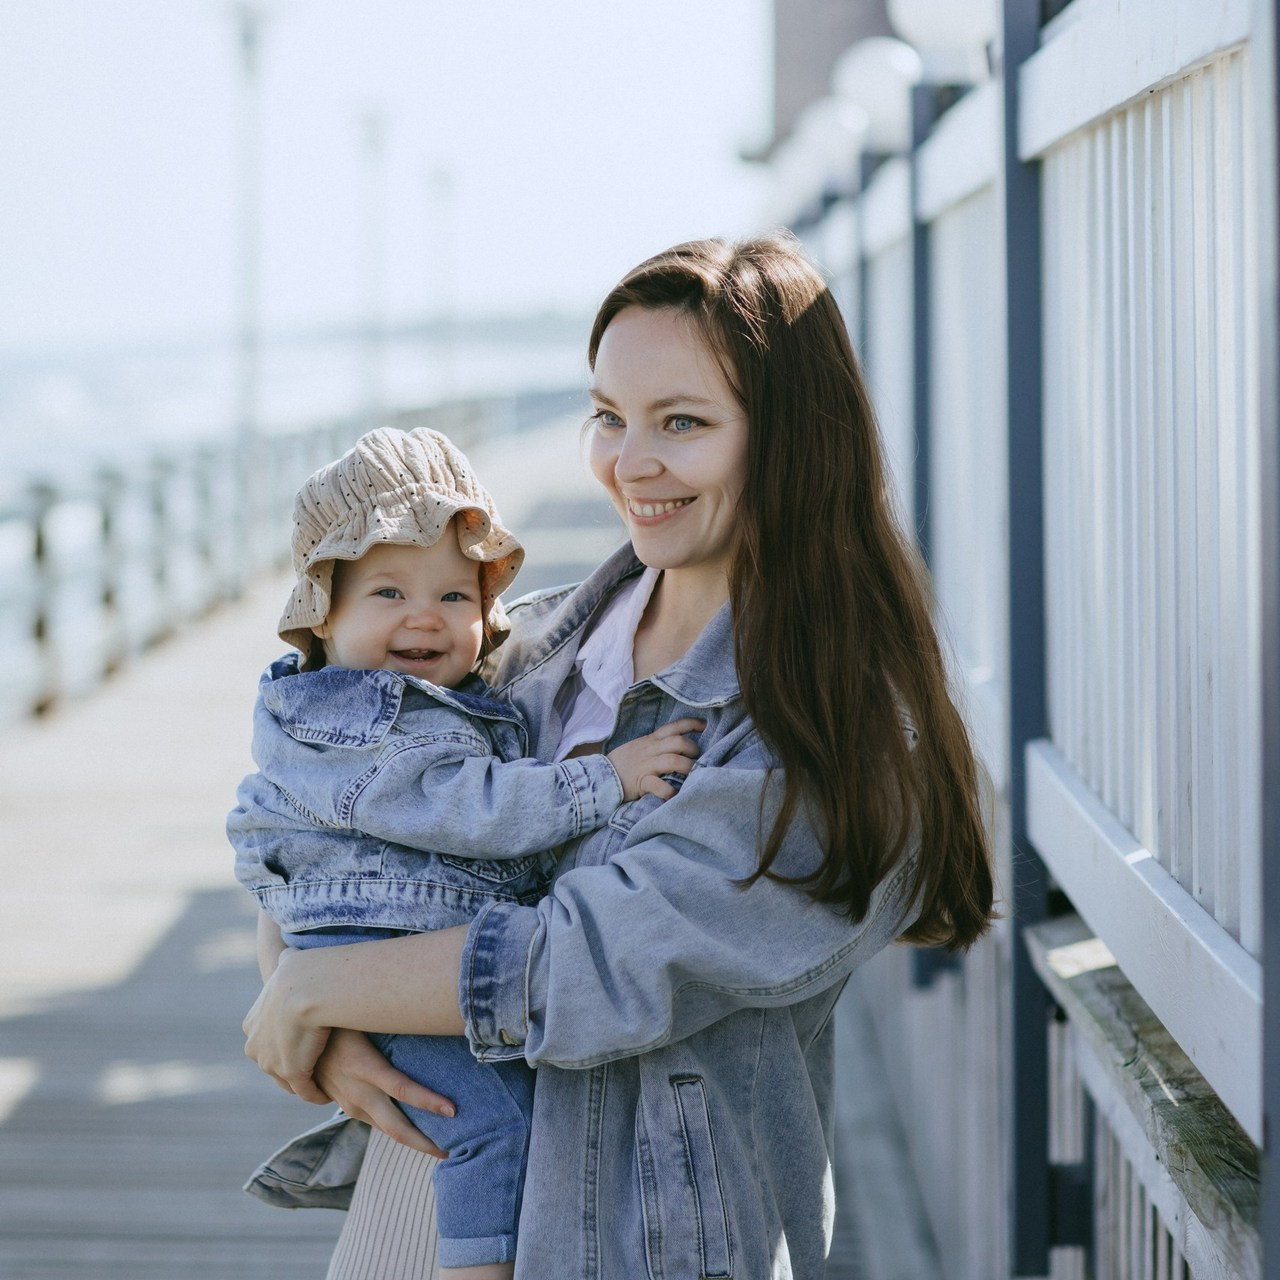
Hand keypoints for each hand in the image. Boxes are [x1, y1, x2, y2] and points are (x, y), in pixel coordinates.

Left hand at [243, 947, 334, 1102]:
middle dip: (290, 1066)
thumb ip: (284, 962)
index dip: (283, 1043)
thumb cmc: (300, 973)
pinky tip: (327, 1093)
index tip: (301, 1041)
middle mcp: (256, 1047)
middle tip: (312, 1065)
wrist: (305, 988)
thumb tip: (288, 952)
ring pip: (288, 1080)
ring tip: (322, 1082)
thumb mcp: (286, 964)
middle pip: (273, 1064)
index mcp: (252, 1025)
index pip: (266, 1041)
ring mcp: (272, 1063)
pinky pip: (305, 1090)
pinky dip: (315, 1094)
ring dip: (303, 1083)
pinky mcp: (292, 1074)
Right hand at [314, 1029, 454, 1157]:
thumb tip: (428, 1016)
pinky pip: (377, 1121)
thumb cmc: (342, 1020)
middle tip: (452, 1150)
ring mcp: (351, 1103)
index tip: (453, 1110)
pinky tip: (417, 1131)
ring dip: (415, 1140)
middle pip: (397, 1126)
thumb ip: (392, 1026)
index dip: (429, 1102)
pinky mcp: (348, 1106)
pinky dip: (398, 1129)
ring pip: (388, 1130)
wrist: (298, 1039)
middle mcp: (358, 1092)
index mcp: (365, 1067)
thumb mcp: (365, 1021)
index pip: (402, 1090)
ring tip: (443, 1145)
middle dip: (425, 1142)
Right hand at [607, 717, 704, 800]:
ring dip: (687, 767)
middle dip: (693, 749)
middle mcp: (650, 750)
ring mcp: (645, 765)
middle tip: (698, 759)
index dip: (691, 724)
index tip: (705, 726)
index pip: (673, 727)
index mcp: (650, 740)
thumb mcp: (639, 747)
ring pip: (672, 760)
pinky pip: (657, 785)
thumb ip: (656, 745)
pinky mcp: (640, 782)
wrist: (598, 777)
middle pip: (677, 742)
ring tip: (694, 775)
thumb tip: (678, 745)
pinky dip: (668, 790)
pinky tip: (675, 795)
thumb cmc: (622, 764)